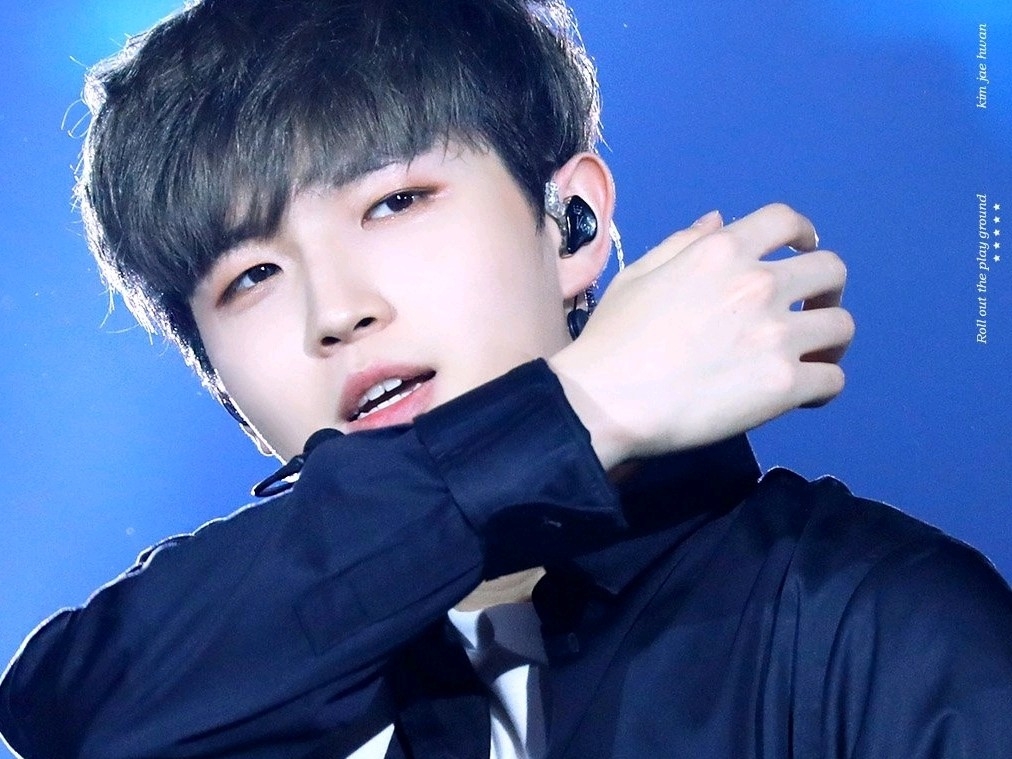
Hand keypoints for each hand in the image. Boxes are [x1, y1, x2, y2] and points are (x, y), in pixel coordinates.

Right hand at [548, 203, 853, 469]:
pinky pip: (833, 379)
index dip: (804, 235)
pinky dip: (822, 387)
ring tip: (811, 358)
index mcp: (722, 251)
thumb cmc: (611, 341)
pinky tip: (803, 397)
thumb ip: (683, 244)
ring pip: (841, 325)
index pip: (787, 221)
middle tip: (809, 312)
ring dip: (830, 340)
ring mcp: (777, 334)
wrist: (606, 402)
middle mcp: (759, 283)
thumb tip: (718, 219)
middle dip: (826, 289)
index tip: (802, 252)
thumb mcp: (637, 277)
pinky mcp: (785, 384)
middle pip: (831, 270)